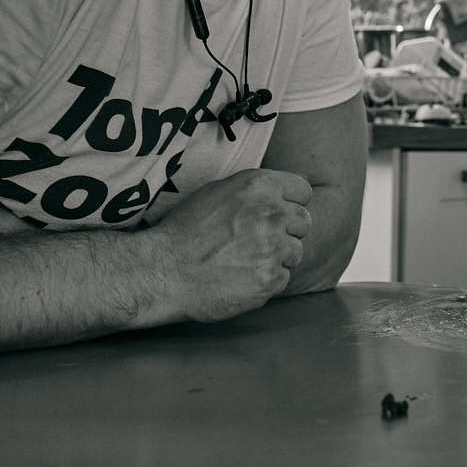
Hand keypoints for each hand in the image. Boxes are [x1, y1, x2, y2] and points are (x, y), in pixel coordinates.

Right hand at [150, 168, 312, 322]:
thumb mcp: (220, 192)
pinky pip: (284, 278)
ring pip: (296, 252)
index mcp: (260, 185)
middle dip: (286, 232)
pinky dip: (267, 280)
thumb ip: (260, 189)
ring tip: (243, 261)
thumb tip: (298, 185)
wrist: (162, 270)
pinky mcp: (270, 278)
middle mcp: (272, 212)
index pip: (303, 191)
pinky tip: (241, 278)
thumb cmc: (186, 231)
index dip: (291, 204)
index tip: (276, 215)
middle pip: (304, 222)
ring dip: (277, 258)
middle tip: (256, 242)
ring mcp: (273, 247)